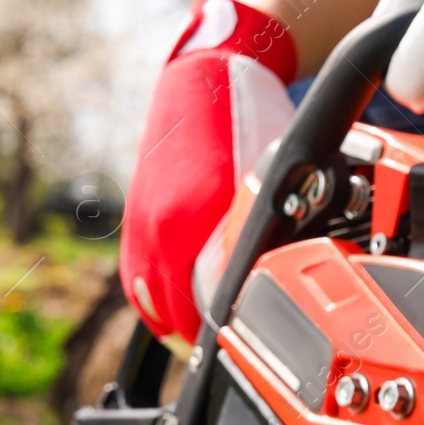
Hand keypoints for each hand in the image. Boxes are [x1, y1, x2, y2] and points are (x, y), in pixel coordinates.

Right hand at [119, 0, 297, 350]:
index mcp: (200, 216)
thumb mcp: (278, 176)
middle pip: (179, 314)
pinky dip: (160, 301)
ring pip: (154, 302)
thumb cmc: (253, 120)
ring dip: (180, 322)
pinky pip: (139, 281)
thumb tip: (290, 277)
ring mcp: (143, 223)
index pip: (211, 306)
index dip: (235, 336)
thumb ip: (274, 228)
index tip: (256, 350)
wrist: (208, 74)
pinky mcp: (134, 220)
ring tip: (212, 335)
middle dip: (208, 335)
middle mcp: (164, 225)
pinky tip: (184, 307)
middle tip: (241, 348)